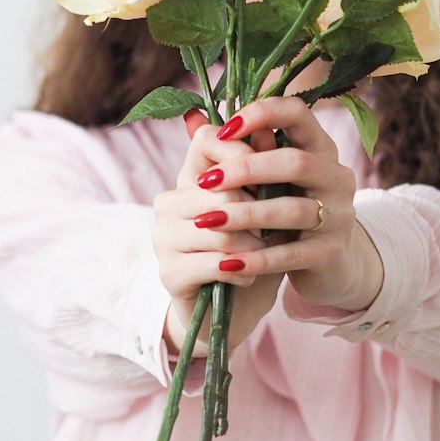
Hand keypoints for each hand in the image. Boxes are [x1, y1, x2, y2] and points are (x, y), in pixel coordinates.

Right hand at [152, 110, 283, 354]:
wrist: (233, 310)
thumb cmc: (252, 252)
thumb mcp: (265, 209)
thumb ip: (263, 172)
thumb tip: (270, 130)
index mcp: (189, 178)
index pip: (206, 139)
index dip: (243, 150)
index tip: (273, 172)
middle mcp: (168, 203)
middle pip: (221, 189)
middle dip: (258, 210)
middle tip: (276, 228)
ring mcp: (162, 238)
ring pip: (220, 229)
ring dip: (254, 245)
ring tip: (264, 255)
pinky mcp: (168, 273)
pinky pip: (215, 262)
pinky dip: (242, 271)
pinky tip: (249, 275)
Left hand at [173, 96, 383, 313]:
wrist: (329, 265)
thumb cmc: (288, 209)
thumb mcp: (269, 178)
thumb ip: (237, 149)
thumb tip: (191, 118)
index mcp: (321, 148)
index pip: (298, 112)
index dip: (261, 113)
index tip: (224, 130)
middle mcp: (337, 177)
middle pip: (296, 162)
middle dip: (246, 169)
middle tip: (205, 181)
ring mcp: (339, 216)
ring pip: (292, 210)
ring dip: (245, 215)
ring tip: (206, 221)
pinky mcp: (330, 253)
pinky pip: (290, 254)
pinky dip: (257, 258)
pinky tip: (227, 262)